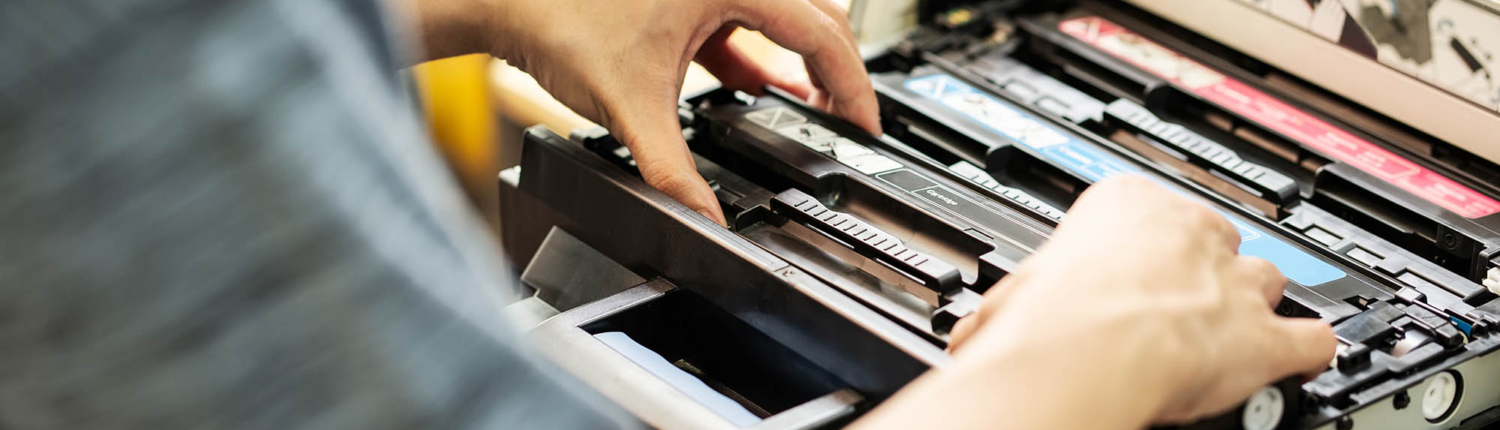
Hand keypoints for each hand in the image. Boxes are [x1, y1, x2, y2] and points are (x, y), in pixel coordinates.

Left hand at [411, 0, 880, 224]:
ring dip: (796, 61)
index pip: (823, 33)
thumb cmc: (558, 21)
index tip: (865, 124)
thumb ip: (673, 173)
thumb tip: (703, 220)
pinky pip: (742, 18)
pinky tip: (754, 86)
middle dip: (834, 73)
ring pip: (779, 15)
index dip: (854, 86)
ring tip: (811, 106)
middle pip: (813, 18)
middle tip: (849, 120)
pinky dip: (755, 54)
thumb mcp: (632, 110)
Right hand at [855, 176, 1336, 429]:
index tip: (1128, 262)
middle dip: (1203, 268)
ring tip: (1237, 330)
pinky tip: (1300, 358)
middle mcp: (1188, 235)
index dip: (1143, 244)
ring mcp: (1233, 284)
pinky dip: (1310, 350)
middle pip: (1215, 236)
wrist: (1087, 351)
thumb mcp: (1013, 291)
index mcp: (1122, 206)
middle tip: (1178, 301)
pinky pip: (1313, 339)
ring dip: (1255, 305)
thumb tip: (973, 334)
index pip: (1145, 207)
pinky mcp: (1266, 339)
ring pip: (1267, 279)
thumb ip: (1018, 300)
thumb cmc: (1049, 316)